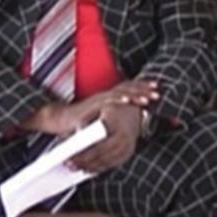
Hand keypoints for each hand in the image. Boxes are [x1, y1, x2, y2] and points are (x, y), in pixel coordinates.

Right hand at [27, 80, 158, 136]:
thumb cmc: (79, 123)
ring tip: (147, 98)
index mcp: (109, 100)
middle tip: (157, 91)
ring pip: (120, 94)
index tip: (155, 89)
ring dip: (134, 95)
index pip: (128, 90)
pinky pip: (107, 101)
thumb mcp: (100, 122)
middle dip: (143, 89)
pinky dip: (118, 100)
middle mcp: (105, 97)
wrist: (59, 120)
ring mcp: (99, 100)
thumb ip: (112, 123)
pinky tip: (127, 100)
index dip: (142, 88)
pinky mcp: (92, 105)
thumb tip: (125, 129)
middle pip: (128, 89)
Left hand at [67, 101, 141, 173]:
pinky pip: (112, 164)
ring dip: (90, 166)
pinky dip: (99, 167)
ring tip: (75, 167)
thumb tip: (77, 132)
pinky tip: (87, 167)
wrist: (135, 113)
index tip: (70, 156)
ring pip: (106, 161)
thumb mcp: (98, 106)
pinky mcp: (127, 153)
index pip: (96, 143)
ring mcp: (127, 147)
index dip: (83, 152)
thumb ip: (85, 118)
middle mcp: (123, 137)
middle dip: (84, 161)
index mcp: (115, 123)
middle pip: (101, 154)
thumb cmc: (114, 109)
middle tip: (69, 164)